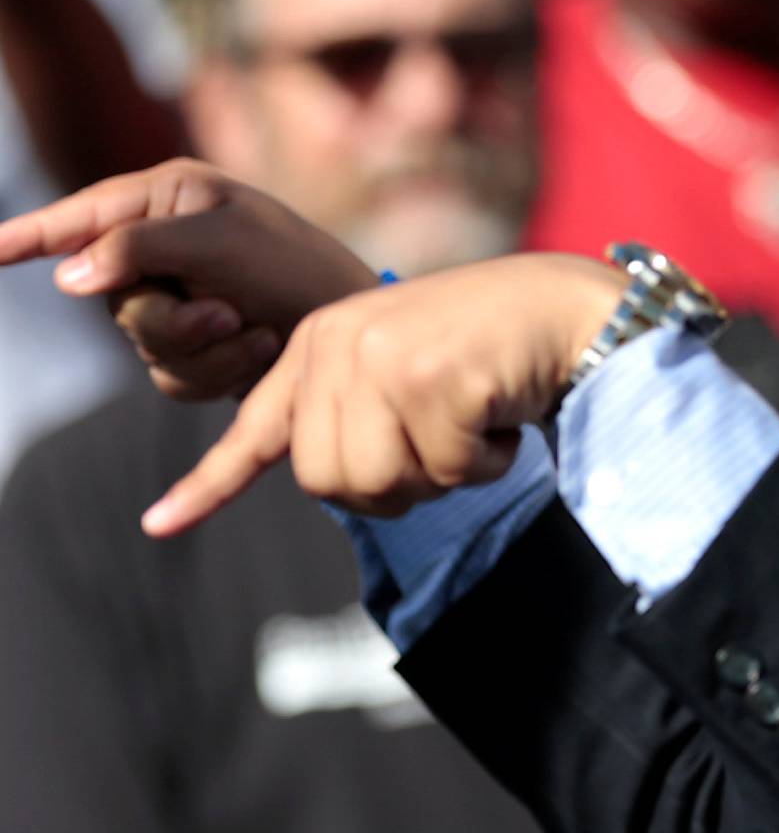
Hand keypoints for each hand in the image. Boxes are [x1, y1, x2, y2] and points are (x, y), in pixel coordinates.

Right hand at [0, 158, 376, 398]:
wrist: (358, 332)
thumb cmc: (296, 267)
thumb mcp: (221, 241)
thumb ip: (140, 246)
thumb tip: (66, 275)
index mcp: (169, 198)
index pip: (82, 215)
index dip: (30, 234)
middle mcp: (163, 245)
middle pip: (112, 298)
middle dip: (171, 318)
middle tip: (228, 313)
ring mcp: (178, 298)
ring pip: (144, 344)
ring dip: (203, 347)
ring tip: (254, 329)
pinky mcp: (197, 348)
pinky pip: (172, 377)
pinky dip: (216, 372)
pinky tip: (258, 350)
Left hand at [141, 252, 621, 534]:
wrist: (566, 308)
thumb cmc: (492, 355)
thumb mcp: (404, 375)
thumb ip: (357, 417)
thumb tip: (329, 484)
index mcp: (320, 345)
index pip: (257, 430)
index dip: (210, 486)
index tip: (158, 524)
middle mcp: (336, 344)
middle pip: (329, 483)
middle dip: (395, 485)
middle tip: (444, 444)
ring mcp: (380, 356)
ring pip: (384, 483)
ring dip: (445, 474)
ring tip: (473, 421)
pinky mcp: (430, 375)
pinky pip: (449, 470)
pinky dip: (488, 460)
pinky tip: (502, 413)